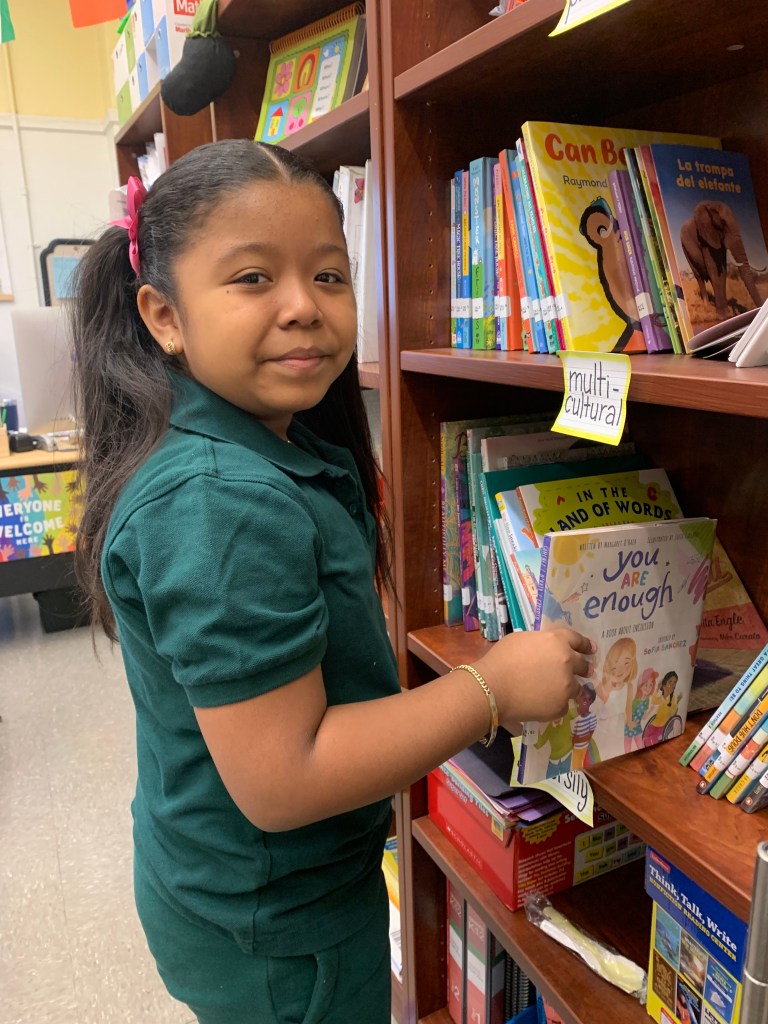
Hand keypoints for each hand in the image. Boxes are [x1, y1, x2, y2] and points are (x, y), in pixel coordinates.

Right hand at [474, 629, 593, 726]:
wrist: (493, 688)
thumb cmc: (501, 659)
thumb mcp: (521, 640)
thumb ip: (540, 643)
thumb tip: (545, 650)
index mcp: (557, 641)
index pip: (577, 640)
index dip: (585, 644)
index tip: (591, 649)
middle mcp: (567, 662)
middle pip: (583, 665)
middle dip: (584, 668)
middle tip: (584, 671)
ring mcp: (566, 686)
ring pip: (576, 688)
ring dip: (568, 688)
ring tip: (555, 692)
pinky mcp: (560, 706)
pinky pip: (562, 705)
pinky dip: (555, 703)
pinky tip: (541, 703)